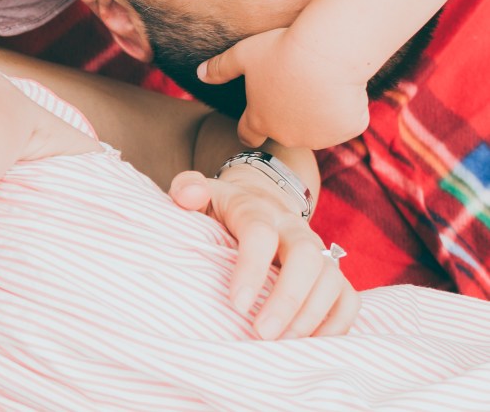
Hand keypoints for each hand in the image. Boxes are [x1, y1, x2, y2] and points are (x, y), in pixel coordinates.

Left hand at [169, 170, 358, 339]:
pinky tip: (310, 346)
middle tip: (263, 333)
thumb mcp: (201, 194)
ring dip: (311, 316)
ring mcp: (317, 250)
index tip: (237, 305)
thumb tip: (188, 195)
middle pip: (306, 257)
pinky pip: (348, 299)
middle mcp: (293, 228)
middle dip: (288, 298)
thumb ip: (187, 189)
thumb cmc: (223, 208)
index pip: (260, 234)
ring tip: (281, 344)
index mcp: (257, 210)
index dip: (252, 269)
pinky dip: (336, 325)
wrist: (259, 200)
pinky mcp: (331, 272)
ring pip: (331, 279)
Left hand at [198, 27, 370, 148]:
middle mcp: (286, 135)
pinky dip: (346, 109)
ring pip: (318, 128)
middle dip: (289, 115)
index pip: (248, 135)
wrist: (328, 51)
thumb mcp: (244, 54)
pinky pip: (347, 121)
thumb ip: (220, 68)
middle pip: (285, 130)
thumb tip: (199, 74)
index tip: (255, 122)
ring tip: (322, 84)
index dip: (251, 128)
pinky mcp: (347, 130)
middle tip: (299, 87)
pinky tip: (344, 88)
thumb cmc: (283, 50)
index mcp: (258, 120)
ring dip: (318, 115)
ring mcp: (319, 136)